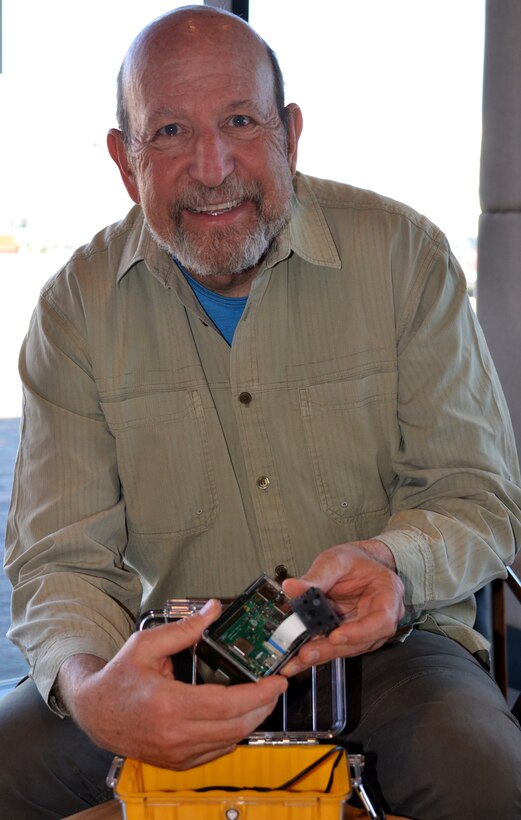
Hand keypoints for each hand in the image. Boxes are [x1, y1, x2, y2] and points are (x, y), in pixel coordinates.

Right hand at [57, 599, 286, 768]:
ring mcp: (176, 753)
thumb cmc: (120, 677)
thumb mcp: (147, 644)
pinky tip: (238, 716)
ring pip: (229, 741)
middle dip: (264, 707)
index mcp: (168, 704)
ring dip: (252, 720)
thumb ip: (186, 628)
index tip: (276, 681)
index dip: (258, 694)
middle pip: (235, 726)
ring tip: (263, 699)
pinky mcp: (177, 762)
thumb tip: (215, 609)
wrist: (95, 712)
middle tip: (276, 687)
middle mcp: (174, 734)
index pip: (226, 704)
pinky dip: (233, 734)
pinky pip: (216, 752)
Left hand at [282, 540, 404, 672]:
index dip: (360, 632)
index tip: (336, 636)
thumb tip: (292, 587)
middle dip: (332, 649)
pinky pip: (336, 646)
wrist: (358, 563)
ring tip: (296, 660)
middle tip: (306, 654)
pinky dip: (318, 651)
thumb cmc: (355, 560)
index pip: (382, 619)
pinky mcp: (351, 635)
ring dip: (322, 655)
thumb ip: (316, 576)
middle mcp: (382, 616)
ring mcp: (367, 629)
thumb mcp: (336, 560)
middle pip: (362, 641)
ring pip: (348, 648)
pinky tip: (298, 658)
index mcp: (388, 593)